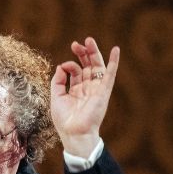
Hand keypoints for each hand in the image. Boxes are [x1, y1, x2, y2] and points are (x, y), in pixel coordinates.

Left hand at [50, 37, 119, 157]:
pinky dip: (114, 63)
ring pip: (98, 67)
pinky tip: (116, 50)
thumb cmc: (65, 120)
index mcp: (77, 90)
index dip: (70, 65)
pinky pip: (110, 75)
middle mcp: (88, 88)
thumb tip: (61, 66)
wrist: (74, 133)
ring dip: (94, 53)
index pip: (76, 71)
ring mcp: (96, 89)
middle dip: (83, 53)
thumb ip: (57, 81)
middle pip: (88, 66)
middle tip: (77, 43)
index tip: (63, 67)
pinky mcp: (103, 92)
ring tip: (89, 40)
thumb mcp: (56, 97)